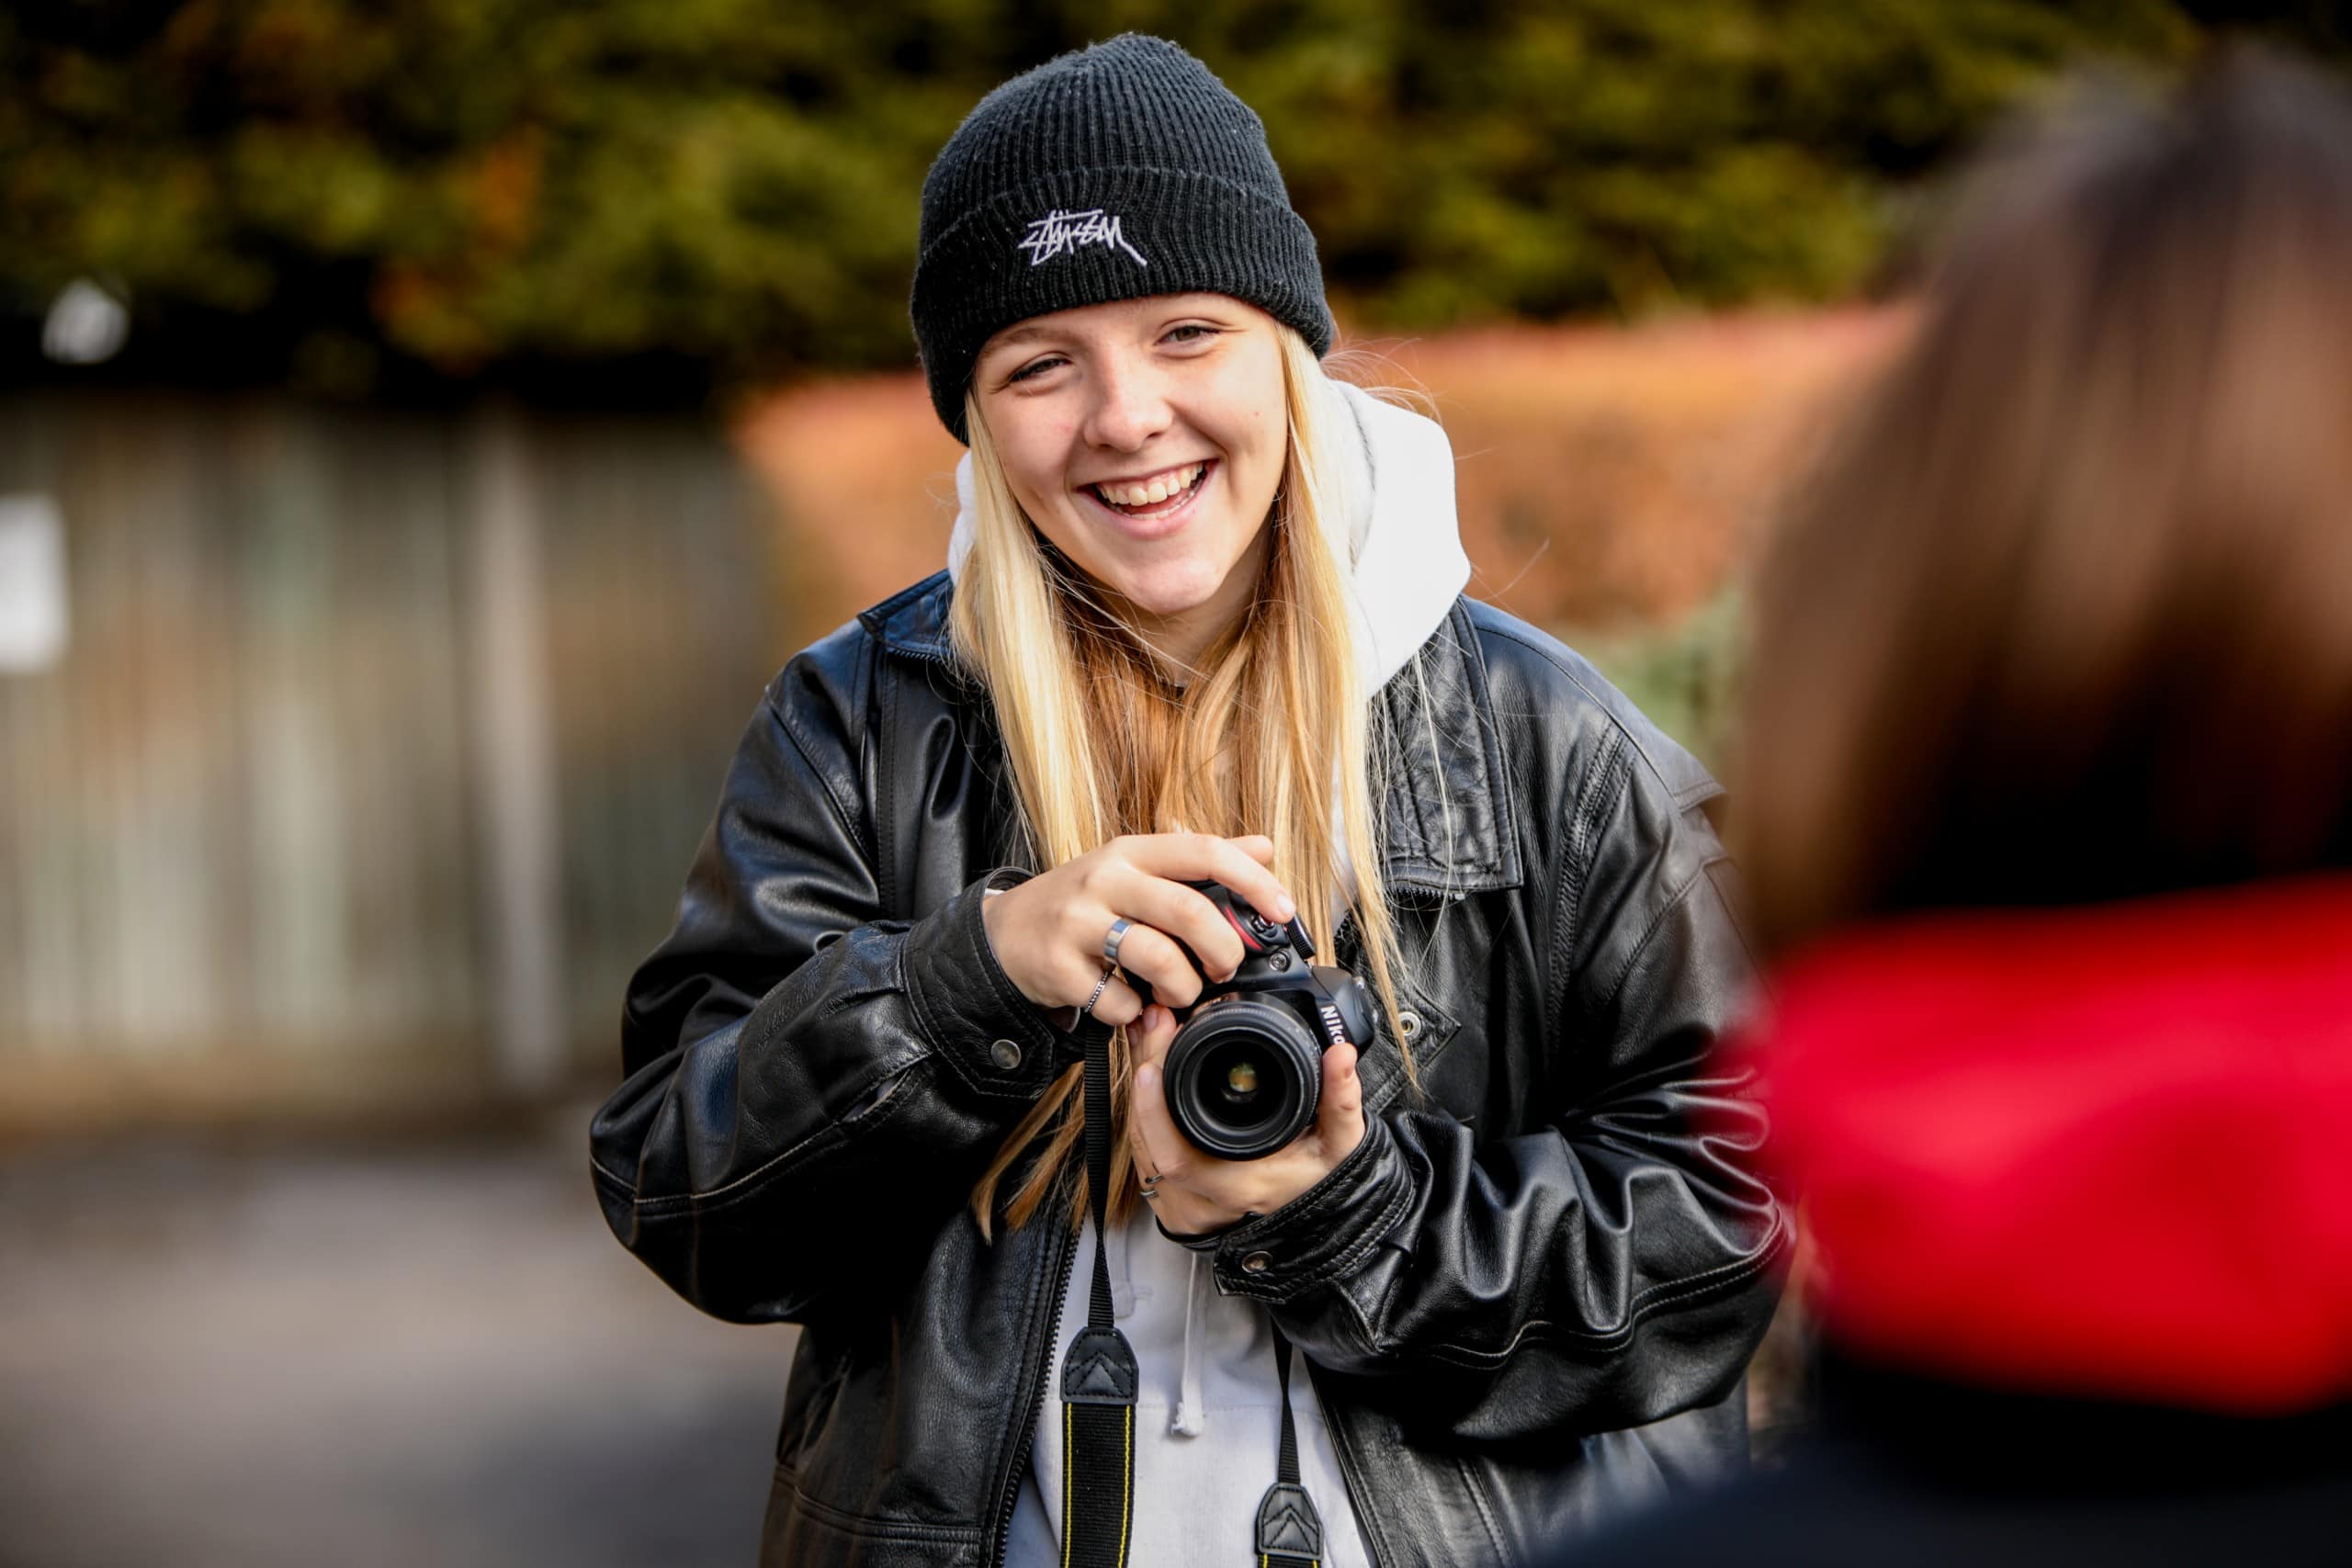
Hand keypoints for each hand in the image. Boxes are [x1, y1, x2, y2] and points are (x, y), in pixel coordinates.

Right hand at [981, 834, 1294, 1027]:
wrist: (1004, 933)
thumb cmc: (1084, 902)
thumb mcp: (1135, 868)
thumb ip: (1197, 861)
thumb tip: (1263, 847)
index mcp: (1131, 852)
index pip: (1204, 852)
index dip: (1252, 881)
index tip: (1283, 910)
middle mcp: (1104, 880)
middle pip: (1187, 911)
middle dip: (1222, 950)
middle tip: (1225, 968)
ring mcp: (1077, 924)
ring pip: (1157, 959)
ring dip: (1183, 988)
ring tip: (1180, 994)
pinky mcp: (1058, 969)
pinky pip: (1118, 1002)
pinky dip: (1134, 1014)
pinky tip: (1129, 1005)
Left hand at [1124, 1002, 1366, 1234]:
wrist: (1308, 1214)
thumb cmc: (1319, 1181)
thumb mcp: (1340, 1146)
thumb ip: (1342, 1102)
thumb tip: (1339, 1055)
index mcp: (1237, 1186)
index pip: (1177, 1159)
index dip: (1154, 1115)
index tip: (1150, 1066)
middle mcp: (1202, 1198)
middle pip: (1148, 1138)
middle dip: (1145, 1072)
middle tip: (1154, 1022)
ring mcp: (1181, 1197)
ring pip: (1139, 1139)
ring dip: (1138, 1083)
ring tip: (1149, 1030)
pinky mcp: (1171, 1189)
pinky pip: (1143, 1143)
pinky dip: (1141, 1101)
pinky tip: (1147, 1061)